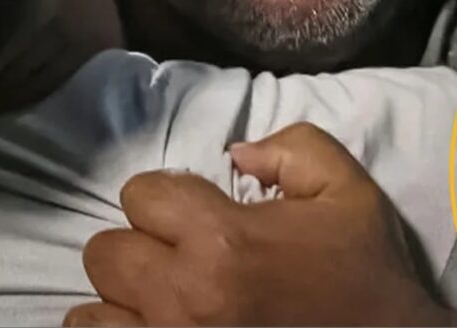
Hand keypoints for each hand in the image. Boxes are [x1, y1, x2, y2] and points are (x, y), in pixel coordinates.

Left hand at [64, 122, 456, 326]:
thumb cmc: (363, 274)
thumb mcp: (345, 189)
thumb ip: (289, 146)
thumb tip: (235, 152)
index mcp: (222, 240)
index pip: (138, 194)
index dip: (165, 196)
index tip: (195, 211)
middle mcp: (186, 297)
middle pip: (104, 253)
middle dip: (138, 245)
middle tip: (175, 255)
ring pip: (93, 312)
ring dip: (123, 300)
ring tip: (162, 299)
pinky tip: (151, 325)